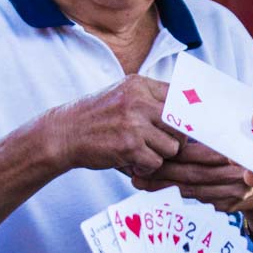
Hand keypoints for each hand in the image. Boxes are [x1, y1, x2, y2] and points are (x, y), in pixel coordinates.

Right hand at [45, 76, 182, 177]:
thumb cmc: (95, 117)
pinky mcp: (128, 146)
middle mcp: (138, 100)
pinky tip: (133, 162)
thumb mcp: (122, 95)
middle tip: (164, 145)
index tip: (185, 127)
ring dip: (160, 155)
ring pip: (171, 146)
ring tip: (143, 154)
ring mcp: (134, 123)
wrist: (64, 133)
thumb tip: (188, 111)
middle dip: (177, 139)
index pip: (179, 96)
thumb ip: (149, 98)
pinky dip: (146, 167)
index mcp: (138, 85)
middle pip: (181, 123)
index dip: (186, 115)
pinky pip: (156, 162)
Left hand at [131, 138, 252, 212]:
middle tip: (135, 167)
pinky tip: (155, 189)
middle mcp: (238, 172)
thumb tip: (183, 105)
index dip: (177, 150)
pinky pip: (198, 199)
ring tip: (137, 180)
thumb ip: (216, 129)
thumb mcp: (239, 136)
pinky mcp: (230, 206)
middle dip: (163, 170)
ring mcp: (234, 191)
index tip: (152, 144)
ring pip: (192, 188)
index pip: (203, 151)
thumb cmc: (247, 154)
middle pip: (194, 172)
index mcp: (238, 150)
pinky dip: (175, 194)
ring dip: (162, 185)